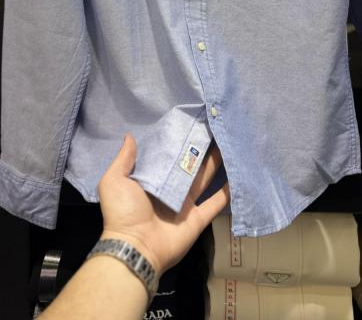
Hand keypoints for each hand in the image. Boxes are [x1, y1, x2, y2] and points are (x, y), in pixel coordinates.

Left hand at [97, 133, 229, 277]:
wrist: (135, 246)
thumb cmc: (123, 212)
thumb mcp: (115, 180)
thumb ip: (124, 158)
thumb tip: (130, 136)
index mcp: (152, 179)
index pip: (167, 156)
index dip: (177, 141)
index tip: (190, 124)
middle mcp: (170, 189)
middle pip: (189, 164)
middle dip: (200, 148)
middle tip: (214, 128)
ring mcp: (186, 203)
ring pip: (204, 178)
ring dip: (216, 163)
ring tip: (229, 144)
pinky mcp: (198, 217)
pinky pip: (215, 203)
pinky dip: (227, 191)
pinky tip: (239, 175)